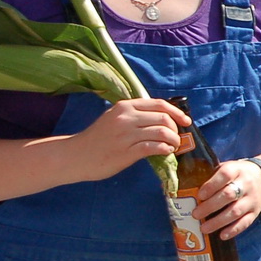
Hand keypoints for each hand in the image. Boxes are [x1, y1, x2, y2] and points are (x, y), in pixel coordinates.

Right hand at [68, 97, 188, 181]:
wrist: (75, 156)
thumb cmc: (97, 139)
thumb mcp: (114, 118)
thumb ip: (135, 115)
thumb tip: (164, 119)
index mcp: (124, 106)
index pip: (159, 104)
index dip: (177, 112)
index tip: (186, 121)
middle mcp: (126, 118)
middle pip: (164, 118)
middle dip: (175, 129)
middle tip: (176, 138)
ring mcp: (126, 135)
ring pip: (162, 132)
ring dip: (173, 140)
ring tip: (173, 146)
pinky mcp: (126, 152)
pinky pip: (154, 147)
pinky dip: (165, 149)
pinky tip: (166, 152)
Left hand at [192, 156, 260, 240]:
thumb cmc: (236, 174)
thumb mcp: (227, 168)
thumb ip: (211, 176)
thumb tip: (185, 188)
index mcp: (236, 170)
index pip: (225, 175)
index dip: (211, 185)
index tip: (199, 195)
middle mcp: (246, 184)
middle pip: (229, 195)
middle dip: (210, 206)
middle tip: (195, 214)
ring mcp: (252, 199)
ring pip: (236, 211)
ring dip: (218, 221)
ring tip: (204, 228)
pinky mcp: (256, 211)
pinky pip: (246, 222)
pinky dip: (233, 230)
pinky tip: (222, 235)